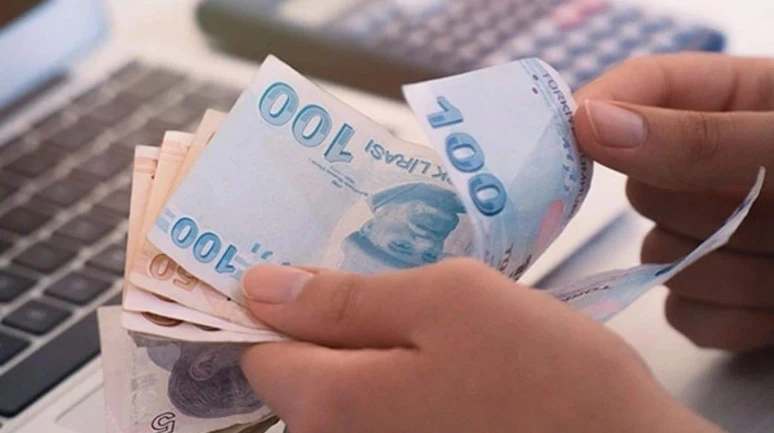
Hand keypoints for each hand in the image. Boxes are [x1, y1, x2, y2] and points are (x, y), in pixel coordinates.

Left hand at [239, 260, 719, 432]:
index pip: (257, 348)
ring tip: (421, 308)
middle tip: (383, 275)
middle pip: (299, 374)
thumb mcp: (448, 301)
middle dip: (329, 322)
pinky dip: (397, 378)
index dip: (275, 303)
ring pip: (344, 393)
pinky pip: (382, 414)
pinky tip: (442, 353)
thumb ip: (345, 297)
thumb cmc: (545, 372)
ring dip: (370, 347)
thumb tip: (259, 289)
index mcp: (331, 405)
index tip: (308, 264)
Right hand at [574, 53, 773, 351]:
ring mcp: (717, 234)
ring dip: (733, 269)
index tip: (571, 134)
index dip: (600, 107)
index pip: (640, 88)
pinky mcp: (725, 296)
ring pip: (660, 260)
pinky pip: (684, 312)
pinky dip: (734, 317)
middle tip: (771, 205)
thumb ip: (701, 138)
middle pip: (641, 188)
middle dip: (704, 208)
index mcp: (735, 102)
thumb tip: (588, 124)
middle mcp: (714, 167)